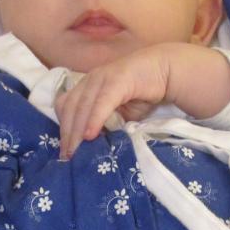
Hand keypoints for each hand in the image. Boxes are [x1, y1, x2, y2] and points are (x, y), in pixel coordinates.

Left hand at [54, 45, 173, 158]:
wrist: (165, 73)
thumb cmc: (141, 95)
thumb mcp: (119, 115)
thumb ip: (105, 126)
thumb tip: (92, 147)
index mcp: (86, 86)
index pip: (66, 107)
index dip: (63, 129)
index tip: (64, 152)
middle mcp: (90, 80)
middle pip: (70, 108)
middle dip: (67, 135)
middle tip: (68, 157)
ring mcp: (102, 77)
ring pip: (82, 105)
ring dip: (77, 131)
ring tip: (76, 151)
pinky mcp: (118, 79)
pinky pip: (102, 101)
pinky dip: (95, 118)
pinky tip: (91, 135)